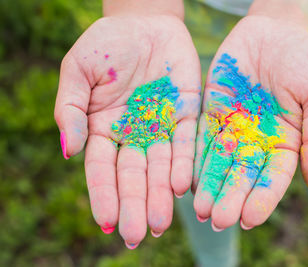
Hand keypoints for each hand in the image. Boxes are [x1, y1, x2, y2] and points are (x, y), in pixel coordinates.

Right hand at [54, 14, 200, 246]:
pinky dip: (183, 165)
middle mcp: (134, 135)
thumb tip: (69, 152)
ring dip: (161, 194)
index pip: (103, 169)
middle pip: (134, 176)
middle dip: (135, 204)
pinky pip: (185, 144)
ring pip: (161, 167)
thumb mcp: (78, 71)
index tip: (107, 222)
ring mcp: (160, 127)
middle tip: (138, 234)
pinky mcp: (185, 115)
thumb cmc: (107, 44)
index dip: (104, 195)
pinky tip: (182, 187)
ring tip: (161, 222)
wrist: (144, 22)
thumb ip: (71, 110)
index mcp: (104, 129)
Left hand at [193, 16, 307, 230]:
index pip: (272, 179)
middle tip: (216, 220)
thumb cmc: (307, 61)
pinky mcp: (212, 111)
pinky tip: (185, 179)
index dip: (261, 199)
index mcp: (285, 143)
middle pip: (241, 175)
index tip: (248, 219)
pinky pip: (201, 137)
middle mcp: (256, 141)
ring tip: (198, 210)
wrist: (278, 29)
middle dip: (229, 198)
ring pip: (218, 162)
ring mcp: (233, 127)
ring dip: (208, 185)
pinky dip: (194, 158)